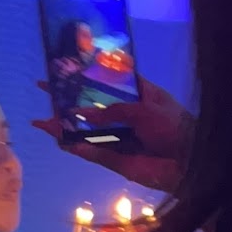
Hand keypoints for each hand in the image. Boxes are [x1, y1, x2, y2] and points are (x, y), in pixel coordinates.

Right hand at [33, 75, 191, 193]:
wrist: (189, 163)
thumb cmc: (173, 126)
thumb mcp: (144, 108)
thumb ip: (114, 110)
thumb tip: (84, 113)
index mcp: (138, 96)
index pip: (108, 83)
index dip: (88, 76)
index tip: (67, 69)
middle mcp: (126, 116)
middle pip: (92, 107)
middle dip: (68, 101)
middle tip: (45, 91)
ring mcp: (119, 138)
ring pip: (86, 132)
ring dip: (65, 127)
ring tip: (42, 122)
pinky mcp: (115, 160)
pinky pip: (91, 152)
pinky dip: (76, 147)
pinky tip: (59, 140)